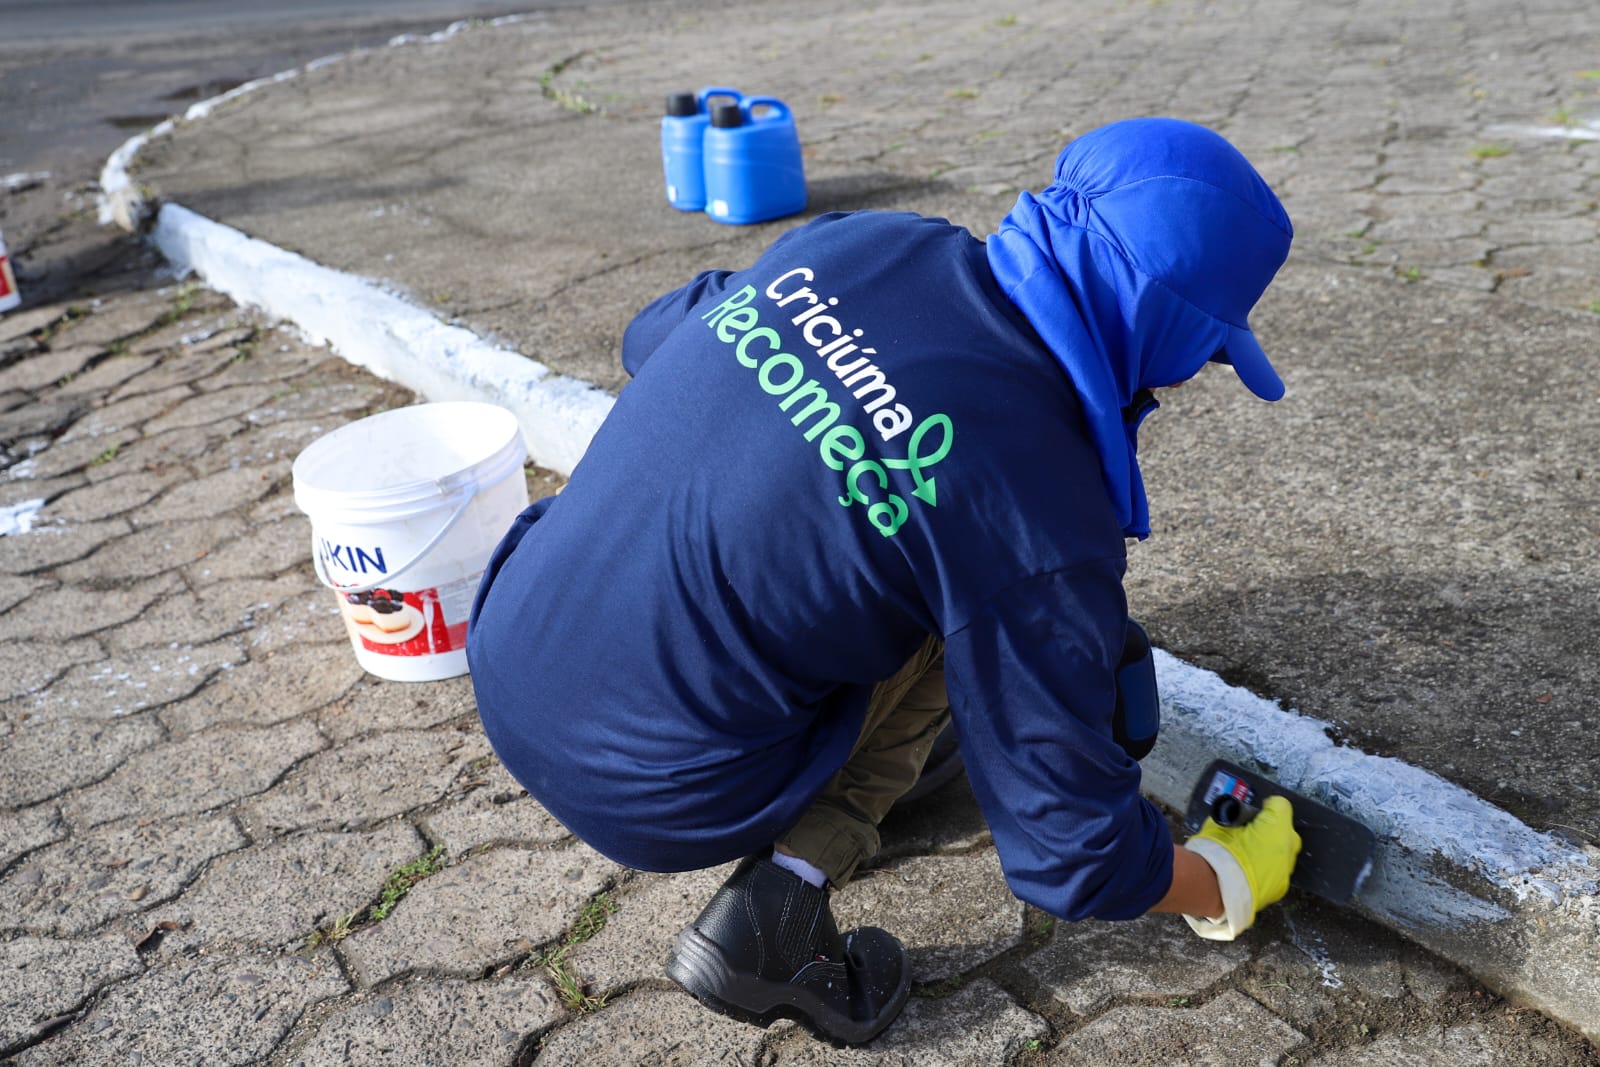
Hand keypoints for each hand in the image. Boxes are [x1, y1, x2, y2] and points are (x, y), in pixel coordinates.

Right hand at [1180, 795, 1300, 939]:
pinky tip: (1252, 870)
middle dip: (1272, 830)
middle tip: (1250, 833)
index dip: (1263, 808)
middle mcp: (1288, 844)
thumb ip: (1236, 814)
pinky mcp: (1282, 886)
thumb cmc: (1217, 848)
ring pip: (1285, 852)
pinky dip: (1268, 869)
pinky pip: (1279, 871)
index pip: (1279, 805)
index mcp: (1275, 824)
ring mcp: (1287, 867)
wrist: (1217, 885)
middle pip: (1286, 830)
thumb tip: (1240, 817)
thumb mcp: (1221, 819)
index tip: (1251, 814)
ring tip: (1251, 854)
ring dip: (1271, 850)